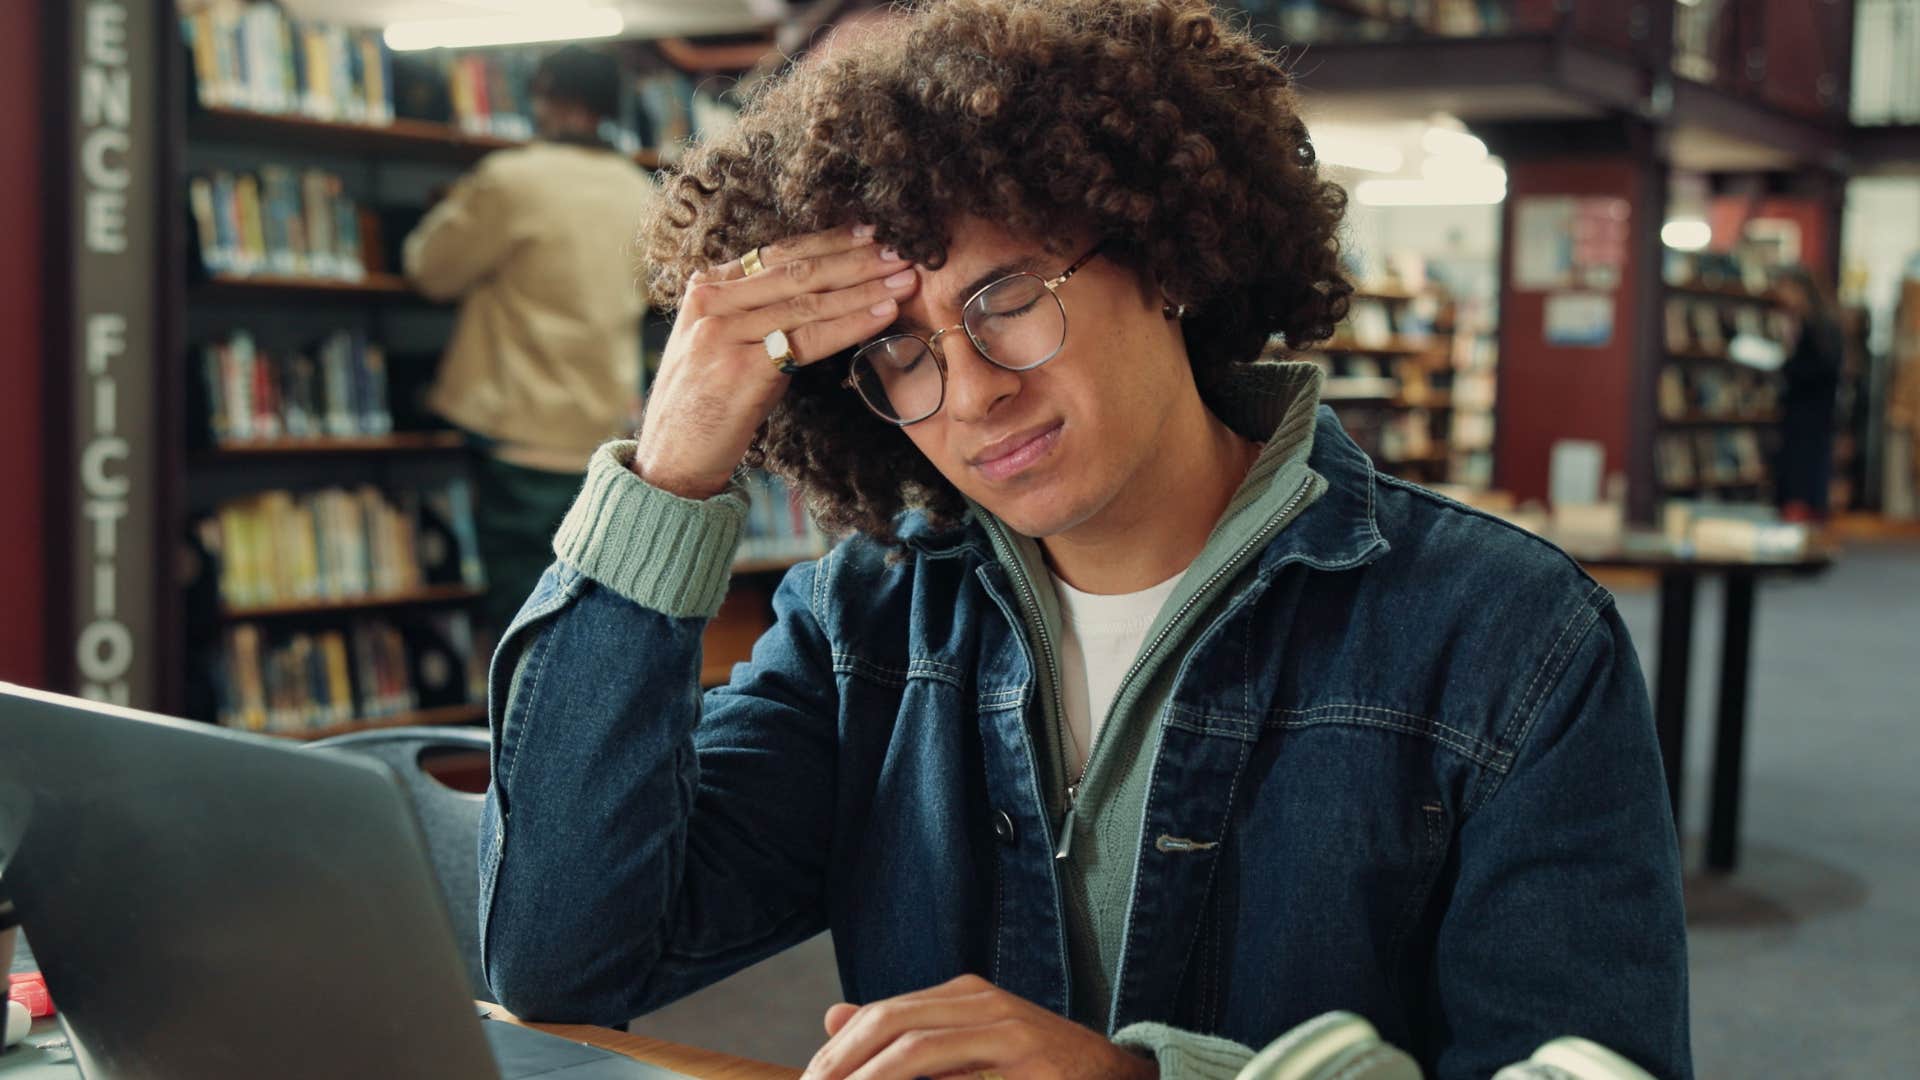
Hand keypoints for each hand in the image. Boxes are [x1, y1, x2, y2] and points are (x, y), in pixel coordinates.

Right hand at [634, 224, 919, 498]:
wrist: (672, 458)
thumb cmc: (705, 405)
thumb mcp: (721, 344)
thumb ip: (754, 312)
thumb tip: (815, 293)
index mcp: (707, 289)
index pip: (777, 253)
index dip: (828, 241)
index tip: (869, 233)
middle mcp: (712, 302)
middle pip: (797, 271)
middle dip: (855, 259)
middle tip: (901, 249)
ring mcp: (724, 333)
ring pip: (808, 301)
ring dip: (864, 288)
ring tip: (905, 279)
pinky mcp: (742, 367)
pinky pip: (809, 339)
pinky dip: (852, 324)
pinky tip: (883, 314)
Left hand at [801, 974, 1158, 1079]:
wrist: (1116, 1077)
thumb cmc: (1035, 1066)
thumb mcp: (970, 1035)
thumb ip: (907, 1028)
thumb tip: (832, 1017)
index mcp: (968, 994)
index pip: (884, 1014)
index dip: (839, 1053)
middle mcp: (987, 1006)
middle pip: (894, 1026)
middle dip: (843, 1066)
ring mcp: (1011, 1038)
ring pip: (919, 1050)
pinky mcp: (1028, 1071)